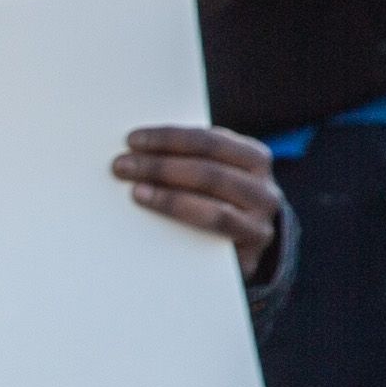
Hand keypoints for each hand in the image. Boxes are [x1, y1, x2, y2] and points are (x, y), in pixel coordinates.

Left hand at [114, 123, 282, 279]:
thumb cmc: (216, 202)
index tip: (132, 140)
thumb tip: (136, 147)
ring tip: (134, 191)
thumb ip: (186, 159)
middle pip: (208, 171)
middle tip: (122, 166)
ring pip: (213, 203)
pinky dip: (182, 215)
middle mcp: (263, 187)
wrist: (244, 248)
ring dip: (168, 195)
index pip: (209, 141)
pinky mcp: (251, 246)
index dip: (169, 138)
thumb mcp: (211, 175)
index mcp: (253, 157)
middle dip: (160, 166)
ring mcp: (261, 220)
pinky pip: (216, 227)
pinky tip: (154, 209)